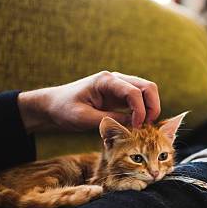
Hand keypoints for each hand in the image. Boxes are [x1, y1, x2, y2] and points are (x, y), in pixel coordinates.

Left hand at [17, 71, 160, 132]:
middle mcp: (116, 80)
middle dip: (152, 106)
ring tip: (143, 126)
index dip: (140, 110)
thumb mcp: (84, 118)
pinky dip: (143, 111)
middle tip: (147, 126)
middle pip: (148, 87)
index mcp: (105, 81)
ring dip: (150, 108)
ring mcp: (119, 86)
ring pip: (147, 91)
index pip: (134, 91)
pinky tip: (137, 125)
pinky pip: (139, 100)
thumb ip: (109, 121)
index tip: (137, 127)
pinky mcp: (119, 96)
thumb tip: (133, 125)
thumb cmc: (64, 109)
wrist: (53, 105)